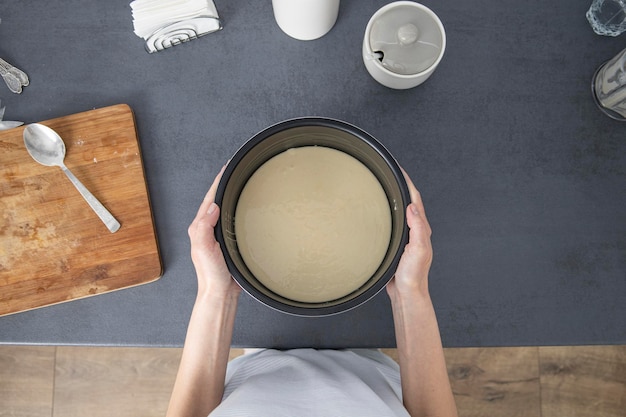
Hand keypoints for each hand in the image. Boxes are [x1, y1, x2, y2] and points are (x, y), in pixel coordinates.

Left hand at [188, 166, 240, 297]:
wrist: (220, 293)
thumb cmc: (211, 274)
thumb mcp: (204, 249)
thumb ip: (204, 228)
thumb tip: (212, 207)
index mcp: (199, 227)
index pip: (208, 199)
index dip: (217, 183)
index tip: (226, 169)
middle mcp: (206, 229)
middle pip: (215, 201)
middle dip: (223, 185)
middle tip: (235, 170)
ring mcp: (216, 236)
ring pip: (223, 210)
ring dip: (229, 196)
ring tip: (239, 184)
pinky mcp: (226, 242)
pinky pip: (231, 221)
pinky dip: (236, 211)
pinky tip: (243, 210)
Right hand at [386, 170, 432, 300]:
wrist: (406, 293)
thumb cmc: (413, 274)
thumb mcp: (418, 250)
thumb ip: (418, 228)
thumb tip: (412, 206)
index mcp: (421, 228)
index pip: (415, 198)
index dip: (407, 181)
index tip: (398, 168)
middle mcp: (415, 230)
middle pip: (407, 201)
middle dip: (399, 185)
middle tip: (387, 171)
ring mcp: (405, 237)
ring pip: (398, 211)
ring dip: (392, 198)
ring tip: (381, 186)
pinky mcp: (396, 244)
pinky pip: (391, 223)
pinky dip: (385, 213)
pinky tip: (376, 213)